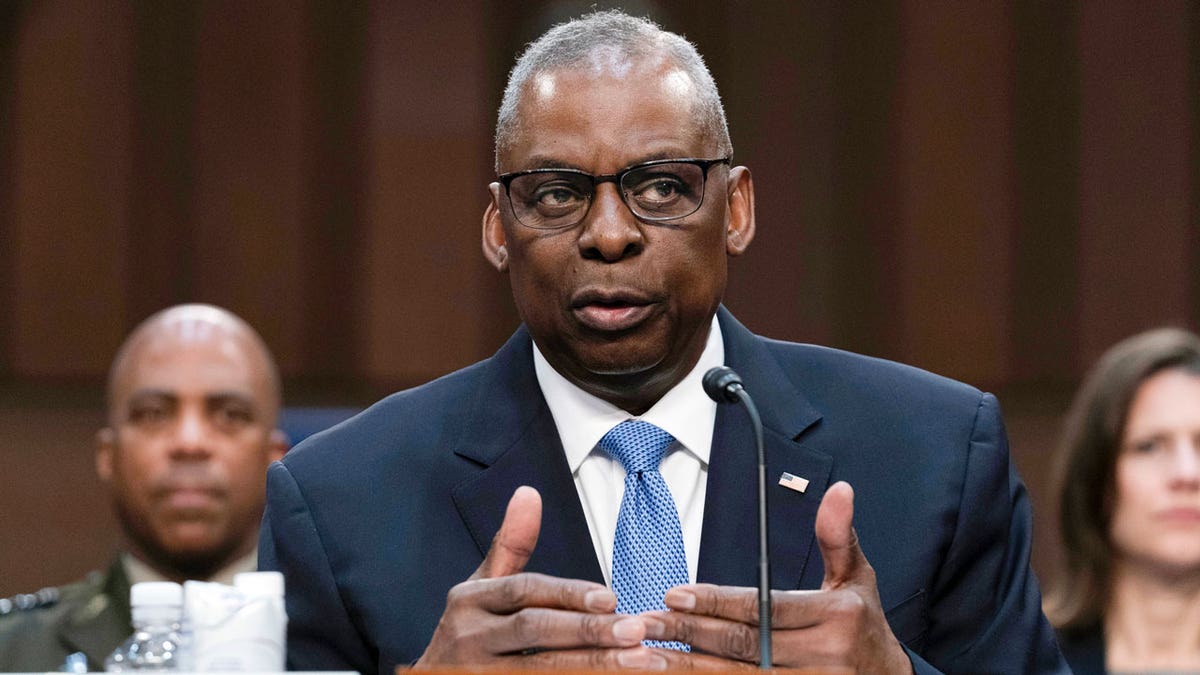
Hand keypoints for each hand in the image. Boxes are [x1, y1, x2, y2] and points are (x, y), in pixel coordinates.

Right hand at [414, 486, 667, 669]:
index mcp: (470, 599)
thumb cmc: (469, 633)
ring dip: (592, 664)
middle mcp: (469, 635)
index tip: (611, 598)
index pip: (525, 590)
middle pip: (534, 630)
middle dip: (587, 630)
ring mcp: (474, 671)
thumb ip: (510, 545)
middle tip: (636, 631)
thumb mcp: (480, 588)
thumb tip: (529, 492)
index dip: (568, 593)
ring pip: (540, 668)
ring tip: (638, 661)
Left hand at [643, 481, 911, 673]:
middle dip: (689, 632)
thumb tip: (839, 489)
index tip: (674, 593)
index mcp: (836, 617)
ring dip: (688, 667)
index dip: (715, 602)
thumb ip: (837, 536)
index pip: (763, 608)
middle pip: (744, 645)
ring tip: (646, 657)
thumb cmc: (863, 626)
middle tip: (645, 622)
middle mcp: (823, 657)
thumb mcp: (857, 578)